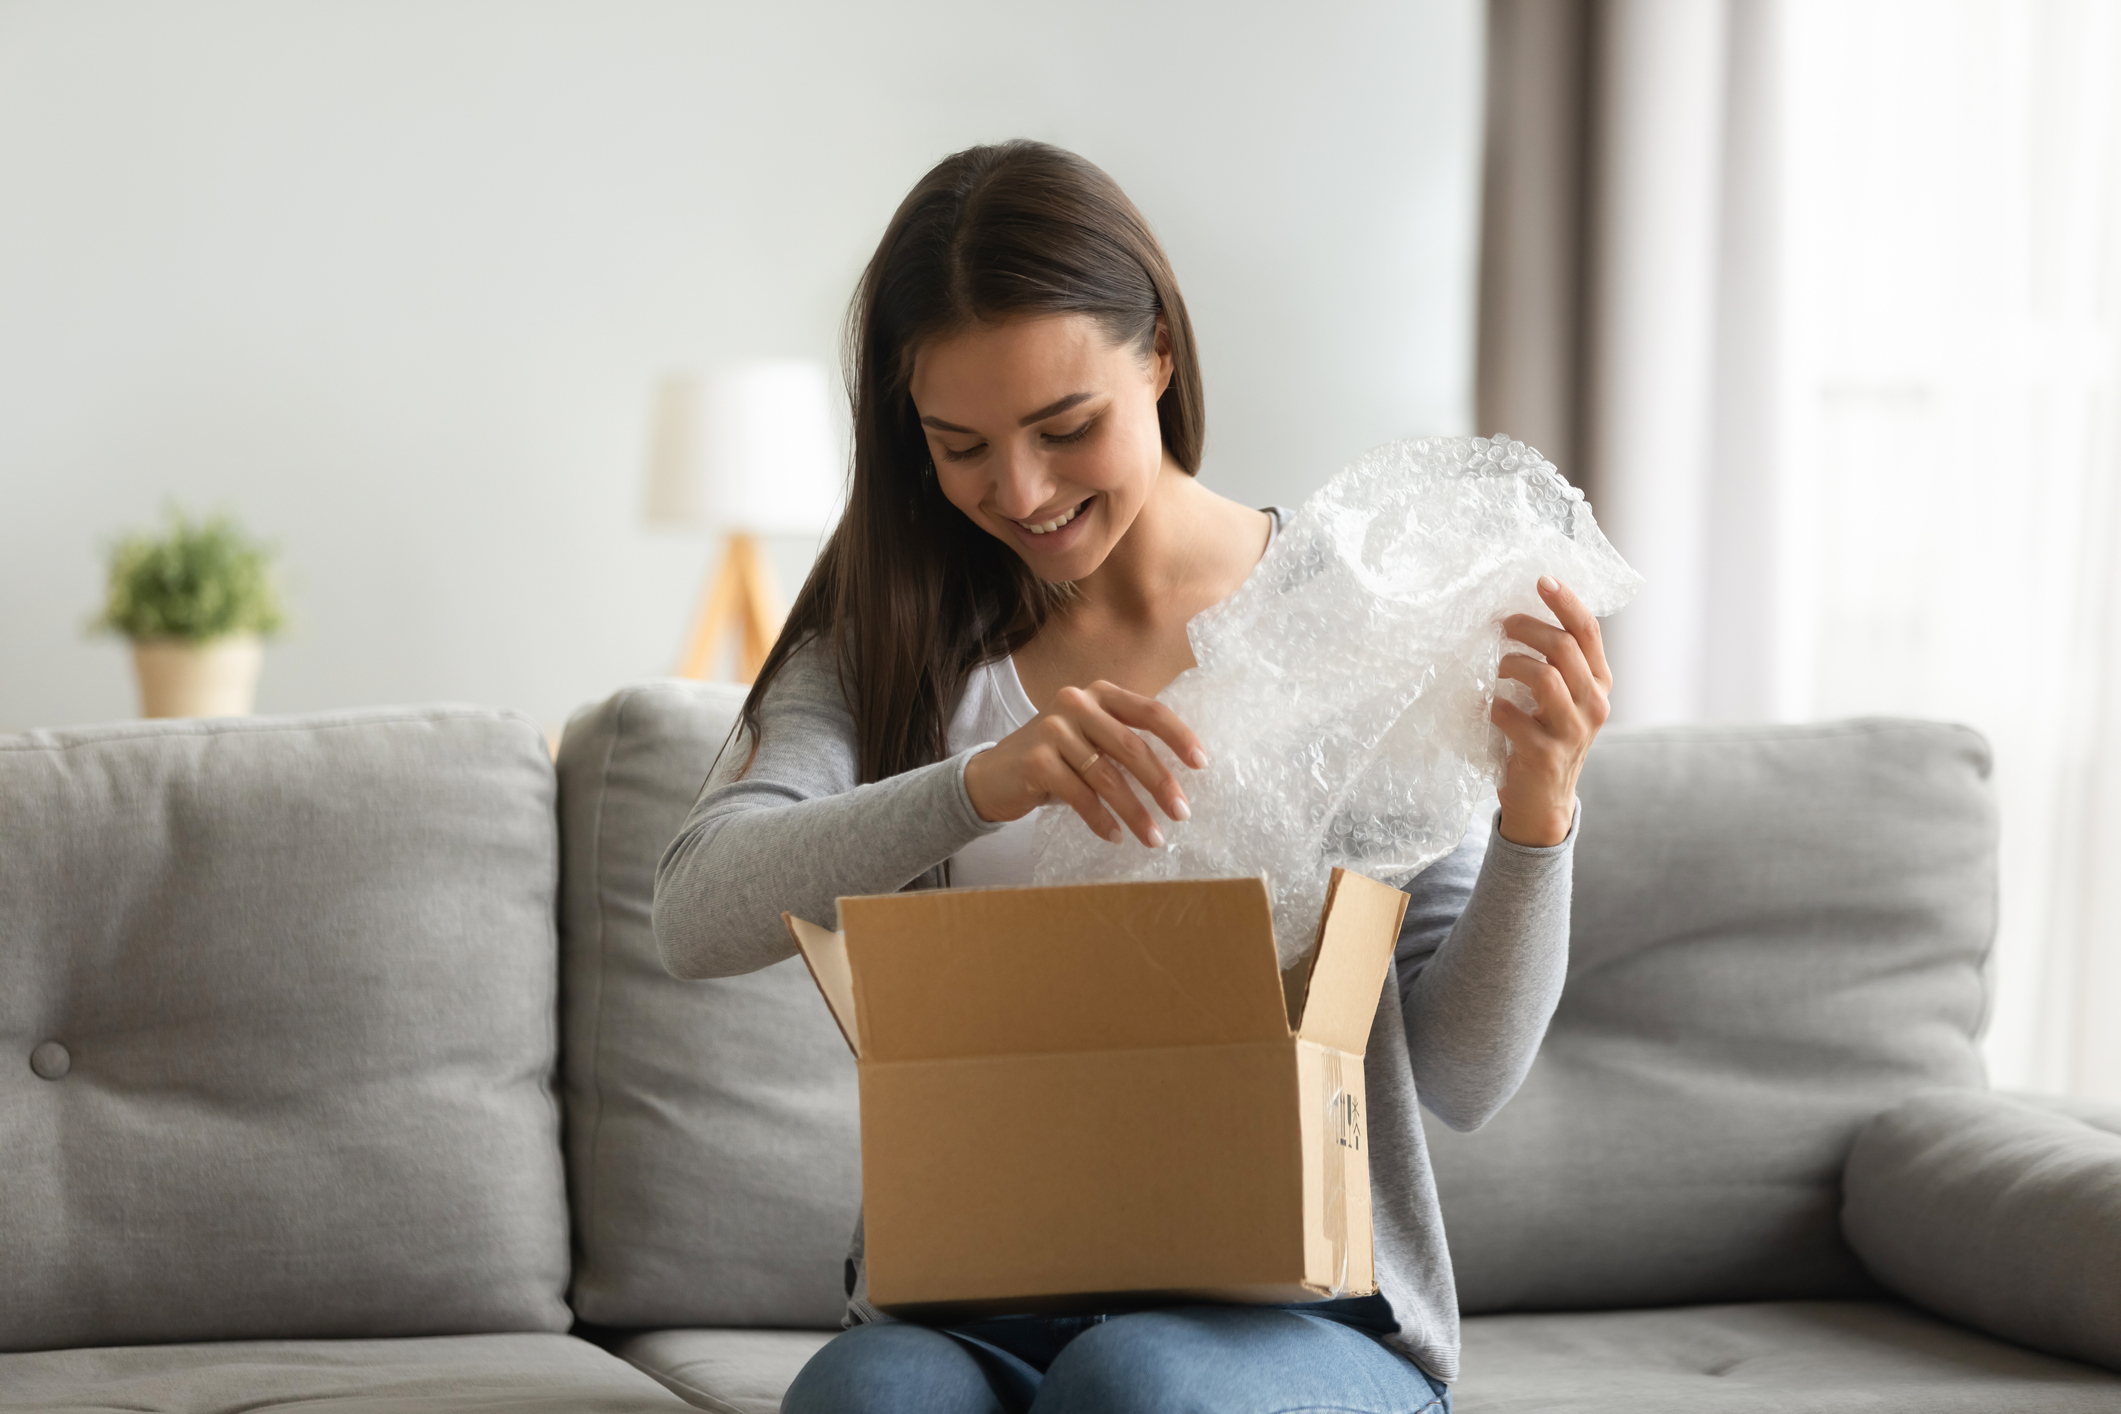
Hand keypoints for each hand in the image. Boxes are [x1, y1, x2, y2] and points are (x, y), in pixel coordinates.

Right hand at [964, 680, 1205, 845]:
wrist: (994, 776)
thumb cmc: (1055, 759)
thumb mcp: (1091, 739)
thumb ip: (1125, 742)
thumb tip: (1181, 775)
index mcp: (1100, 694)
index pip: (1149, 711)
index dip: (1179, 737)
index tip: (1201, 764)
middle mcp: (1076, 703)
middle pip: (1131, 746)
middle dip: (1161, 784)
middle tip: (1182, 813)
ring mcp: (1053, 729)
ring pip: (1107, 776)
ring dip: (1134, 812)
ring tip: (1153, 838)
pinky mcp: (1036, 760)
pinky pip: (1080, 795)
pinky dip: (1100, 819)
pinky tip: (1114, 836)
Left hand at [1492, 576, 1612, 846]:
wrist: (1543, 802)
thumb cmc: (1543, 737)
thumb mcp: (1560, 698)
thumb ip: (1553, 663)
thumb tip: (1517, 613)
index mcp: (1598, 683)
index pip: (1588, 632)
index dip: (1565, 602)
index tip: (1540, 579)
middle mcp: (1594, 704)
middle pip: (1564, 648)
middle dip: (1527, 628)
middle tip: (1501, 624)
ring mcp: (1572, 731)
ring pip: (1545, 676)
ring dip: (1512, 664)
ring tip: (1496, 668)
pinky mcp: (1546, 754)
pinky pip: (1513, 716)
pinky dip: (1495, 706)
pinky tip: (1489, 708)